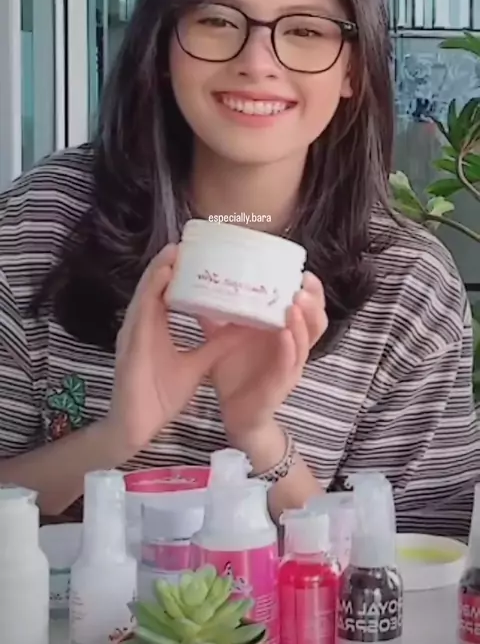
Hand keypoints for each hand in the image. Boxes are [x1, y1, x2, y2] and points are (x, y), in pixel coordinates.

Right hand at [103, 244, 239, 458]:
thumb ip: (217, 346)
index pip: (164, 292)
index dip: (175, 271)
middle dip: (167, 263)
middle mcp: (141, 325)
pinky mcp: (131, 344)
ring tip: (174, 250)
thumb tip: (245, 328)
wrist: (135, 428)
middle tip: (185, 242)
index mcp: (154, 328)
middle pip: (153, 286)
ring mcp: (132, 333)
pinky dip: (151, 290)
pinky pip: (141, 311)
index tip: (193, 252)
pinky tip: (163, 274)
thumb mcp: (197, 365)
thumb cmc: (159, 397)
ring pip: (145, 292)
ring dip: (158, 270)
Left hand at [204, 272, 326, 442]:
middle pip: (316, 322)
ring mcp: (289, 367)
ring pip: (307, 342)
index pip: (306, 308)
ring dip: (304, 322)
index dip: (311, 291)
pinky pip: (289, 365)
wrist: (233, 413)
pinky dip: (289, 349)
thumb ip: (216, 316)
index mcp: (283, 332)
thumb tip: (197, 287)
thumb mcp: (224, 338)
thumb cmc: (235, 372)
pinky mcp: (279, 386)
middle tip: (302, 284)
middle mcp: (292, 348)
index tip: (303, 272)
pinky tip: (285, 335)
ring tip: (295, 305)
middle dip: (314, 302)